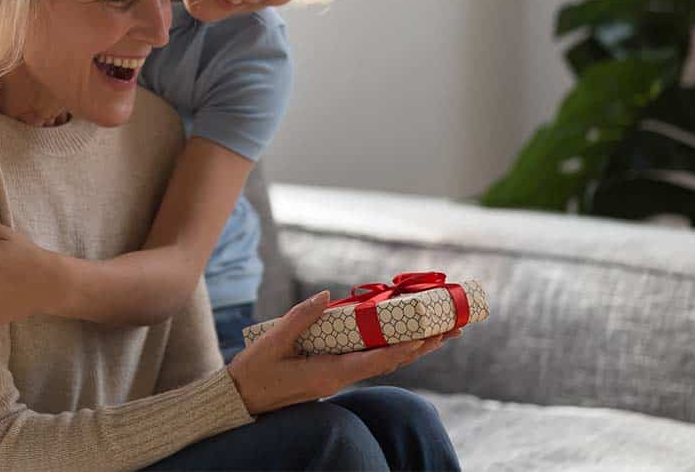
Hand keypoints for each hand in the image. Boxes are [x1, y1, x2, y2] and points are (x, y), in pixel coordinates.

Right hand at [226, 290, 461, 415]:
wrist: (242, 399)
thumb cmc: (256, 372)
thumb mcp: (274, 342)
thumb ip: (300, 318)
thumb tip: (326, 295)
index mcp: (330, 372)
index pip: (376, 360)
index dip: (404, 346)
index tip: (428, 334)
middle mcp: (340, 377)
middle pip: (391, 361)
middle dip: (423, 344)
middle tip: (453, 327)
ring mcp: (337, 376)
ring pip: (383, 362)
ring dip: (412, 346)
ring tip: (439, 332)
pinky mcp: (331, 373)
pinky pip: (368, 360)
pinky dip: (389, 348)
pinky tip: (399, 337)